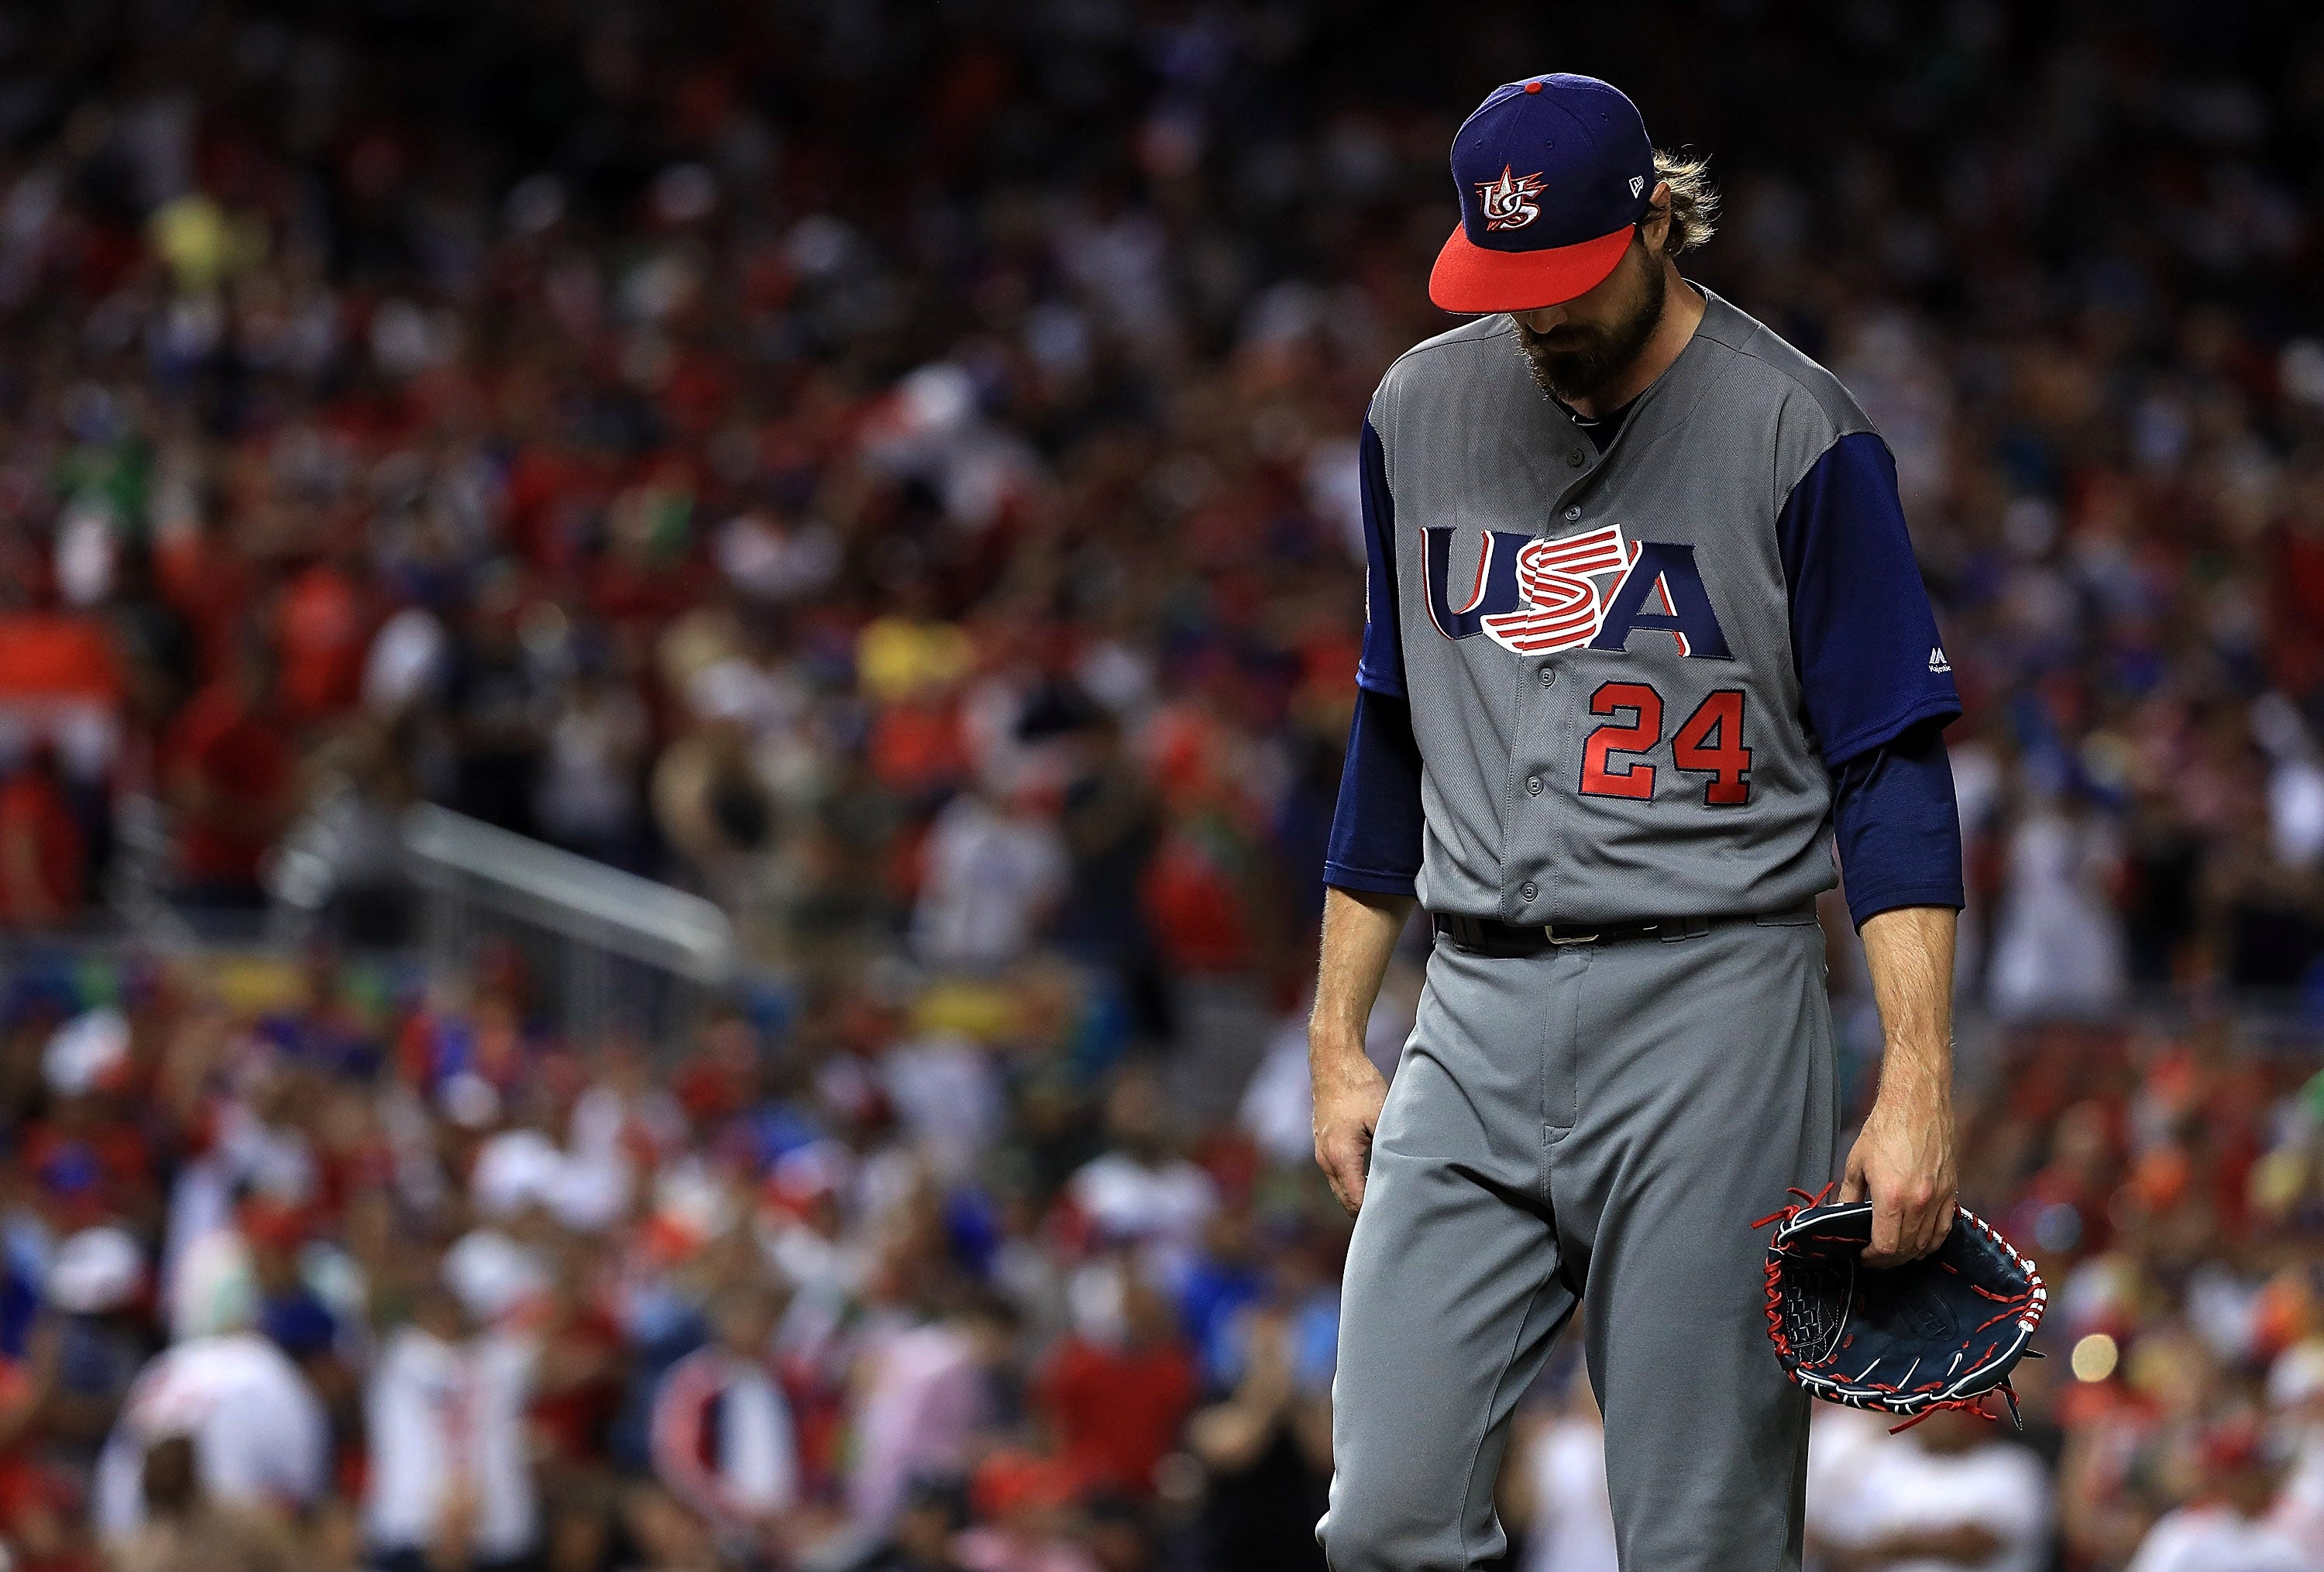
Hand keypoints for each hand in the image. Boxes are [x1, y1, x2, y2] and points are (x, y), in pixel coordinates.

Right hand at [1312, 1046, 1388, 1215]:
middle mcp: (1326, 1160)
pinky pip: (1338, 1175)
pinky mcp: (1323, 1144)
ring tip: (1389, 1195)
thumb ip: (1390, 1149)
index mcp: (1340, 1157)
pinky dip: (1353, 1182)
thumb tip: (1406, 1176)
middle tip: (1398, 1211)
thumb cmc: (1360, 1085)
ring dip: (1360, 1196)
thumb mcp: (1383, 1117)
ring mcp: (1322, 1152)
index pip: (1356, 1202)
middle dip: (1368, 1211)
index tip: (1399, 1214)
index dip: (1376, 1213)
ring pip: (1341, 1189)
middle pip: (1346, 1202)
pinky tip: (1375, 1176)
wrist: (1334, 1061)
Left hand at [1838, 1067, 1955, 1266]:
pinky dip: (1931, 1241)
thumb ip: (1849, 1194)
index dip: (1872, 1258)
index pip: (1885, 1246)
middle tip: (1875, 1257)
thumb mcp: (1856, 1162)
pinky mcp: (1952, 1192)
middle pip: (1906, 1249)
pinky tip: (1919, 1242)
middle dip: (1888, 1259)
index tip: (1863, 1255)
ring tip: (1893, 1252)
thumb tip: (1842, 1215)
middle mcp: (1919, 1203)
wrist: (1917, 1104)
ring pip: (1927, 1243)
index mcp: (1892, 1197)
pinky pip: (1945, 1229)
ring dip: (1909, 1253)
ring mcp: (1939, 1198)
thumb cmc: (1885, 1128)